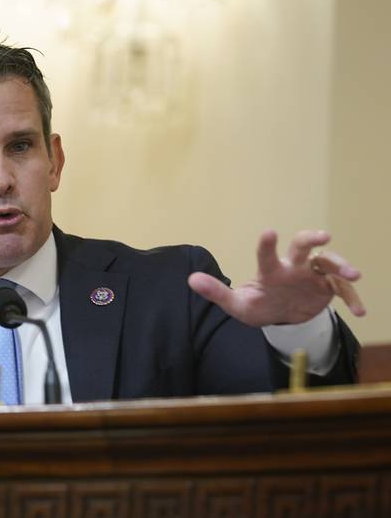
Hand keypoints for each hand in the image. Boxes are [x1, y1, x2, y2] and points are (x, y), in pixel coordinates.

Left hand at [188, 229, 365, 326]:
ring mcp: (312, 276)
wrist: (281, 318)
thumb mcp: (237, 304)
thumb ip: (217, 292)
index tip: (268, 232)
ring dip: (341, 266)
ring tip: (354, 274)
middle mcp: (293, 268)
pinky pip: (343, 290)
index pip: (267, 255)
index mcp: (271, 271)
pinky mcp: (328, 289)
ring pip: (328, 263)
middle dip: (311, 238)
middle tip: (323, 236)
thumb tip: (191, 279)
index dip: (267, 244)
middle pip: (303, 246)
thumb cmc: (258, 305)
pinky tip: (360, 311)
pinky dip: (353, 298)